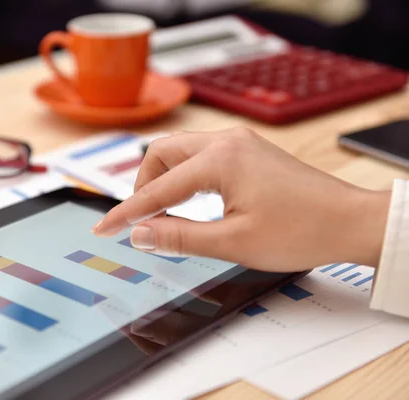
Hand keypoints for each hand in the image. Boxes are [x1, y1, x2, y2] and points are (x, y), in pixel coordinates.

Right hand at [92, 128, 390, 270]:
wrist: (350, 221)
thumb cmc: (302, 230)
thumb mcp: (233, 242)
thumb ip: (179, 237)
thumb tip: (140, 234)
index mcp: (220, 160)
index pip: (157, 188)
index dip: (126, 212)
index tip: (103, 227)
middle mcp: (226, 142)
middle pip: (161, 154)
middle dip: (144, 186)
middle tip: (142, 221)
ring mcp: (239, 143)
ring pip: (180, 152)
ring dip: (164, 181)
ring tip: (164, 215)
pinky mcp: (248, 151)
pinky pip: (201, 157)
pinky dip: (185, 178)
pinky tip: (189, 202)